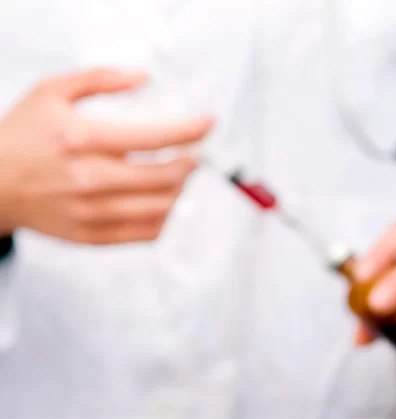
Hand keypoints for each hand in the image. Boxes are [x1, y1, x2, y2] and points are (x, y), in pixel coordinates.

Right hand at [0, 68, 213, 242]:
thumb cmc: (22, 136)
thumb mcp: (52, 92)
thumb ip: (100, 79)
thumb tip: (143, 78)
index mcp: (83, 139)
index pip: (154, 137)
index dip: (191, 130)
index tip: (207, 124)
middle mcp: (89, 179)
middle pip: (166, 177)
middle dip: (191, 162)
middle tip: (194, 153)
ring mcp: (91, 212)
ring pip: (162, 207)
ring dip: (180, 190)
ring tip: (177, 176)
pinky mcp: (91, 236)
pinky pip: (147, 233)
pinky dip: (164, 217)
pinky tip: (160, 200)